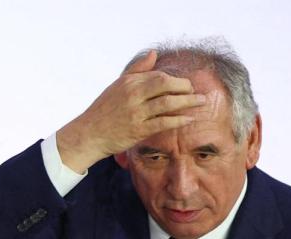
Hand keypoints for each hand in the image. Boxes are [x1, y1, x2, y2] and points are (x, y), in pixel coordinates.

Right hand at [56, 50, 206, 172]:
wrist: (89, 134)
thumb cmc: (104, 110)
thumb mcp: (117, 85)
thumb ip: (137, 69)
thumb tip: (154, 53)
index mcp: (129, 82)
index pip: (158, 75)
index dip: (176, 80)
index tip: (186, 85)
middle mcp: (132, 94)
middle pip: (165, 84)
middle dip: (185, 87)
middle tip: (198, 92)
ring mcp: (136, 112)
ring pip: (167, 102)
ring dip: (188, 102)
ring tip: (201, 102)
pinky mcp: (138, 129)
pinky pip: (164, 122)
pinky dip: (179, 119)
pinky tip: (189, 118)